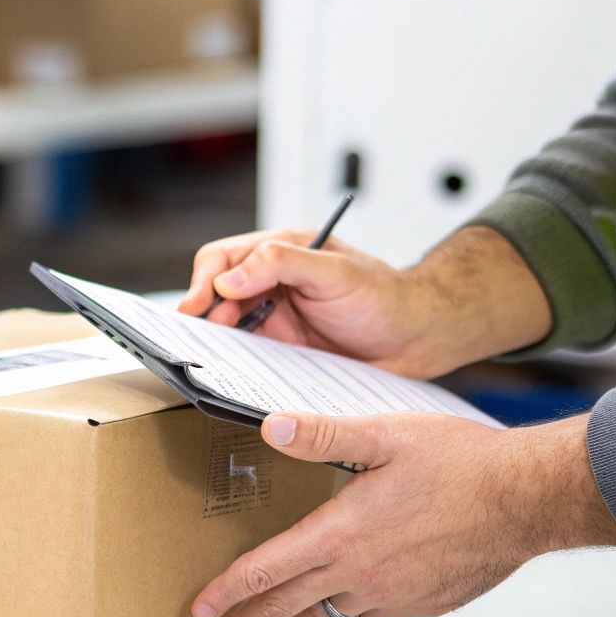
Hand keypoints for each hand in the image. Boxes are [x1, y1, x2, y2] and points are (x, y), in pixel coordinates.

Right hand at [175, 225, 553, 379]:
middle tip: (202, 336)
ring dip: (215, 335)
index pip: (223, 258)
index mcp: (282, 250)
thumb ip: (282, 264)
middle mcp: (272, 280)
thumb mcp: (336, 272)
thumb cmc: (386, 298)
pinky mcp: (281, 347)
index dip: (204, 281)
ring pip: (225, 322)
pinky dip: (232, 357)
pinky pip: (245, 351)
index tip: (197, 306)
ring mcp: (274, 314)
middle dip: (203, 310)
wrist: (418, 339)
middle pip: (215, 290)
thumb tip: (230, 278)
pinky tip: (231, 366)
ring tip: (215, 352)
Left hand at [190, 411, 615, 616]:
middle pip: (286, 611)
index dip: (227, 595)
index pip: (265, 572)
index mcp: (338, 534)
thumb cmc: (462, 464)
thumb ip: (322, 435)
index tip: (201, 613)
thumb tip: (271, 426)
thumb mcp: (385, 435)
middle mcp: (358, 573)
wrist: (527, 500)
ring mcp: (391, 595)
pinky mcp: (422, 604)